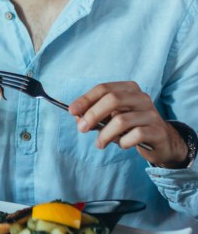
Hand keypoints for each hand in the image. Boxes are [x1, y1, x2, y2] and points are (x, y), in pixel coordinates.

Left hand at [70, 81, 187, 166]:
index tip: (72, 111)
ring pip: (121, 120)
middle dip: (92, 114)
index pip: (103, 88)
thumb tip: (77, 117)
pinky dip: (123, 142)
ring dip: (105, 134)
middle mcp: (141, 97)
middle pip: (112, 100)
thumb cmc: (131, 126)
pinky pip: (135, 135)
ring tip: (99, 143)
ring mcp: (151, 113)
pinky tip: (122, 144)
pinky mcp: (158, 130)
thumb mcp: (111, 118)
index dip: (85, 99)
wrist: (161, 141)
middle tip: (81, 129)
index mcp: (128, 88)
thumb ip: (96, 115)